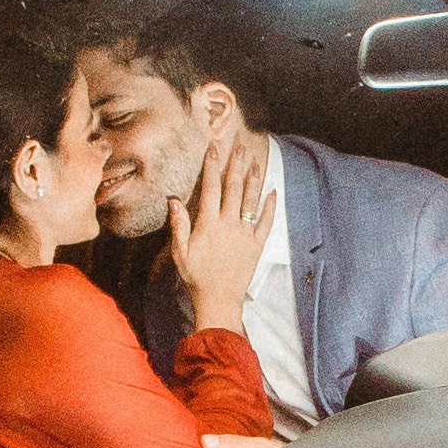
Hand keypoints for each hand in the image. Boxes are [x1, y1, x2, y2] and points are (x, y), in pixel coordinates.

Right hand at [170, 128, 273, 336]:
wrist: (218, 299)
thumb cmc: (196, 277)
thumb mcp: (180, 252)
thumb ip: (179, 225)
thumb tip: (174, 201)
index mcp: (208, 224)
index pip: (210, 189)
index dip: (212, 167)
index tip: (214, 150)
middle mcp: (229, 224)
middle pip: (233, 189)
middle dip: (236, 166)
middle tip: (239, 148)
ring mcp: (245, 233)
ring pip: (250, 201)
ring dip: (254, 180)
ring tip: (256, 162)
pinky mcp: (257, 245)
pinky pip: (266, 222)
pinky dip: (270, 206)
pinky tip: (273, 192)